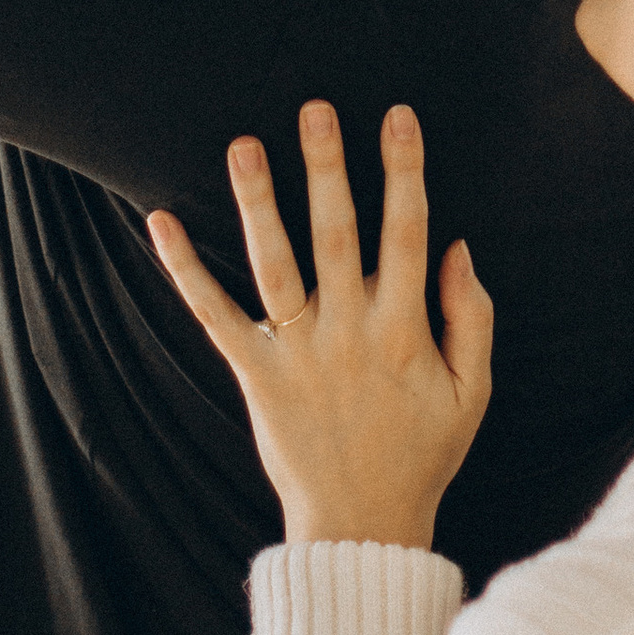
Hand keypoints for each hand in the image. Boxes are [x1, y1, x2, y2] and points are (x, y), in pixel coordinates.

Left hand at [148, 103, 491, 549]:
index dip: (405, 172)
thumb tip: (460, 247)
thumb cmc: (422, 454)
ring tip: (243, 145)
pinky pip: (215, 316)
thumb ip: (472, 318)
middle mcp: (349, 333)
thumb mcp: (470, 393)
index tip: (398, 117)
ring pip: (274, 265)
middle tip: (317, 109)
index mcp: (406, 331)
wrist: (361, 525)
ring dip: (257, 203)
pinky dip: (186, 271)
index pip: (408, 234)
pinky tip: (161, 223)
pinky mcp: (255, 374)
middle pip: (337, 235)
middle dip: (328, 169)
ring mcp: (297, 353)